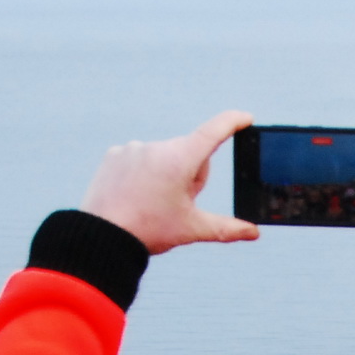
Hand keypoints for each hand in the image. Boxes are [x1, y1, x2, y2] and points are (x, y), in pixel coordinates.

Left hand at [81, 110, 260, 254]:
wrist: (102, 236)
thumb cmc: (149, 231)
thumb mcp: (193, 229)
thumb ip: (227, 229)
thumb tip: (253, 232)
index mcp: (180, 160)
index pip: (213, 132)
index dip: (232, 123)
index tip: (245, 118)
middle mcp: (157, 147)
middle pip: (189, 155)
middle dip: (191, 175)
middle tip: (177, 204)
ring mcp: (134, 148)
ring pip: (164, 158)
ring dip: (166, 175)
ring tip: (151, 203)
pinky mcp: (115, 154)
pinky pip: (139, 159)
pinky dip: (142, 175)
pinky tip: (134, 195)